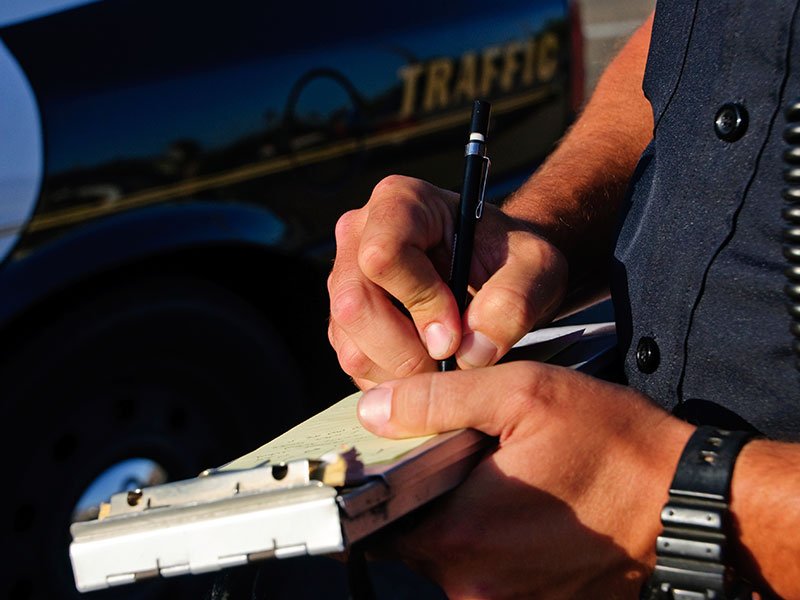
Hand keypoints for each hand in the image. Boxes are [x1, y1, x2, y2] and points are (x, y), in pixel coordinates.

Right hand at [328, 175, 567, 388]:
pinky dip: (393, 383)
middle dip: (407, 350)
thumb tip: (470, 352)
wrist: (498, 273)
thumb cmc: (512, 259)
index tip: (457, 330)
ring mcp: (345, 280)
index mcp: (399, 202)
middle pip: (355, 305)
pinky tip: (428, 370)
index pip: (384, 255)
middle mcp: (358, 235)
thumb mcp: (536, 269)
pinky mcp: (343, 322)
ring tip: (446, 365)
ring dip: (402, 373)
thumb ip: (514, 302)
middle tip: (452, 361)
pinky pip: (354, 365)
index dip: (420, 301)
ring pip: (351, 345)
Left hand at [356, 362, 693, 597]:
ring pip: (455, 556)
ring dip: (466, 518)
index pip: (377, 522)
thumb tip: (374, 410)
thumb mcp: (523, 396)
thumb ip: (437, 401)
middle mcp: (475, 586)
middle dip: (428, 497)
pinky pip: (492, 571)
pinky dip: (497, 538)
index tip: (393, 462)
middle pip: (415, 539)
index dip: (378, 486)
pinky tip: (529, 504)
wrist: (690, 505)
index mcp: (461, 537)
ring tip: (504, 476)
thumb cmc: (615, 446)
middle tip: (464, 456)